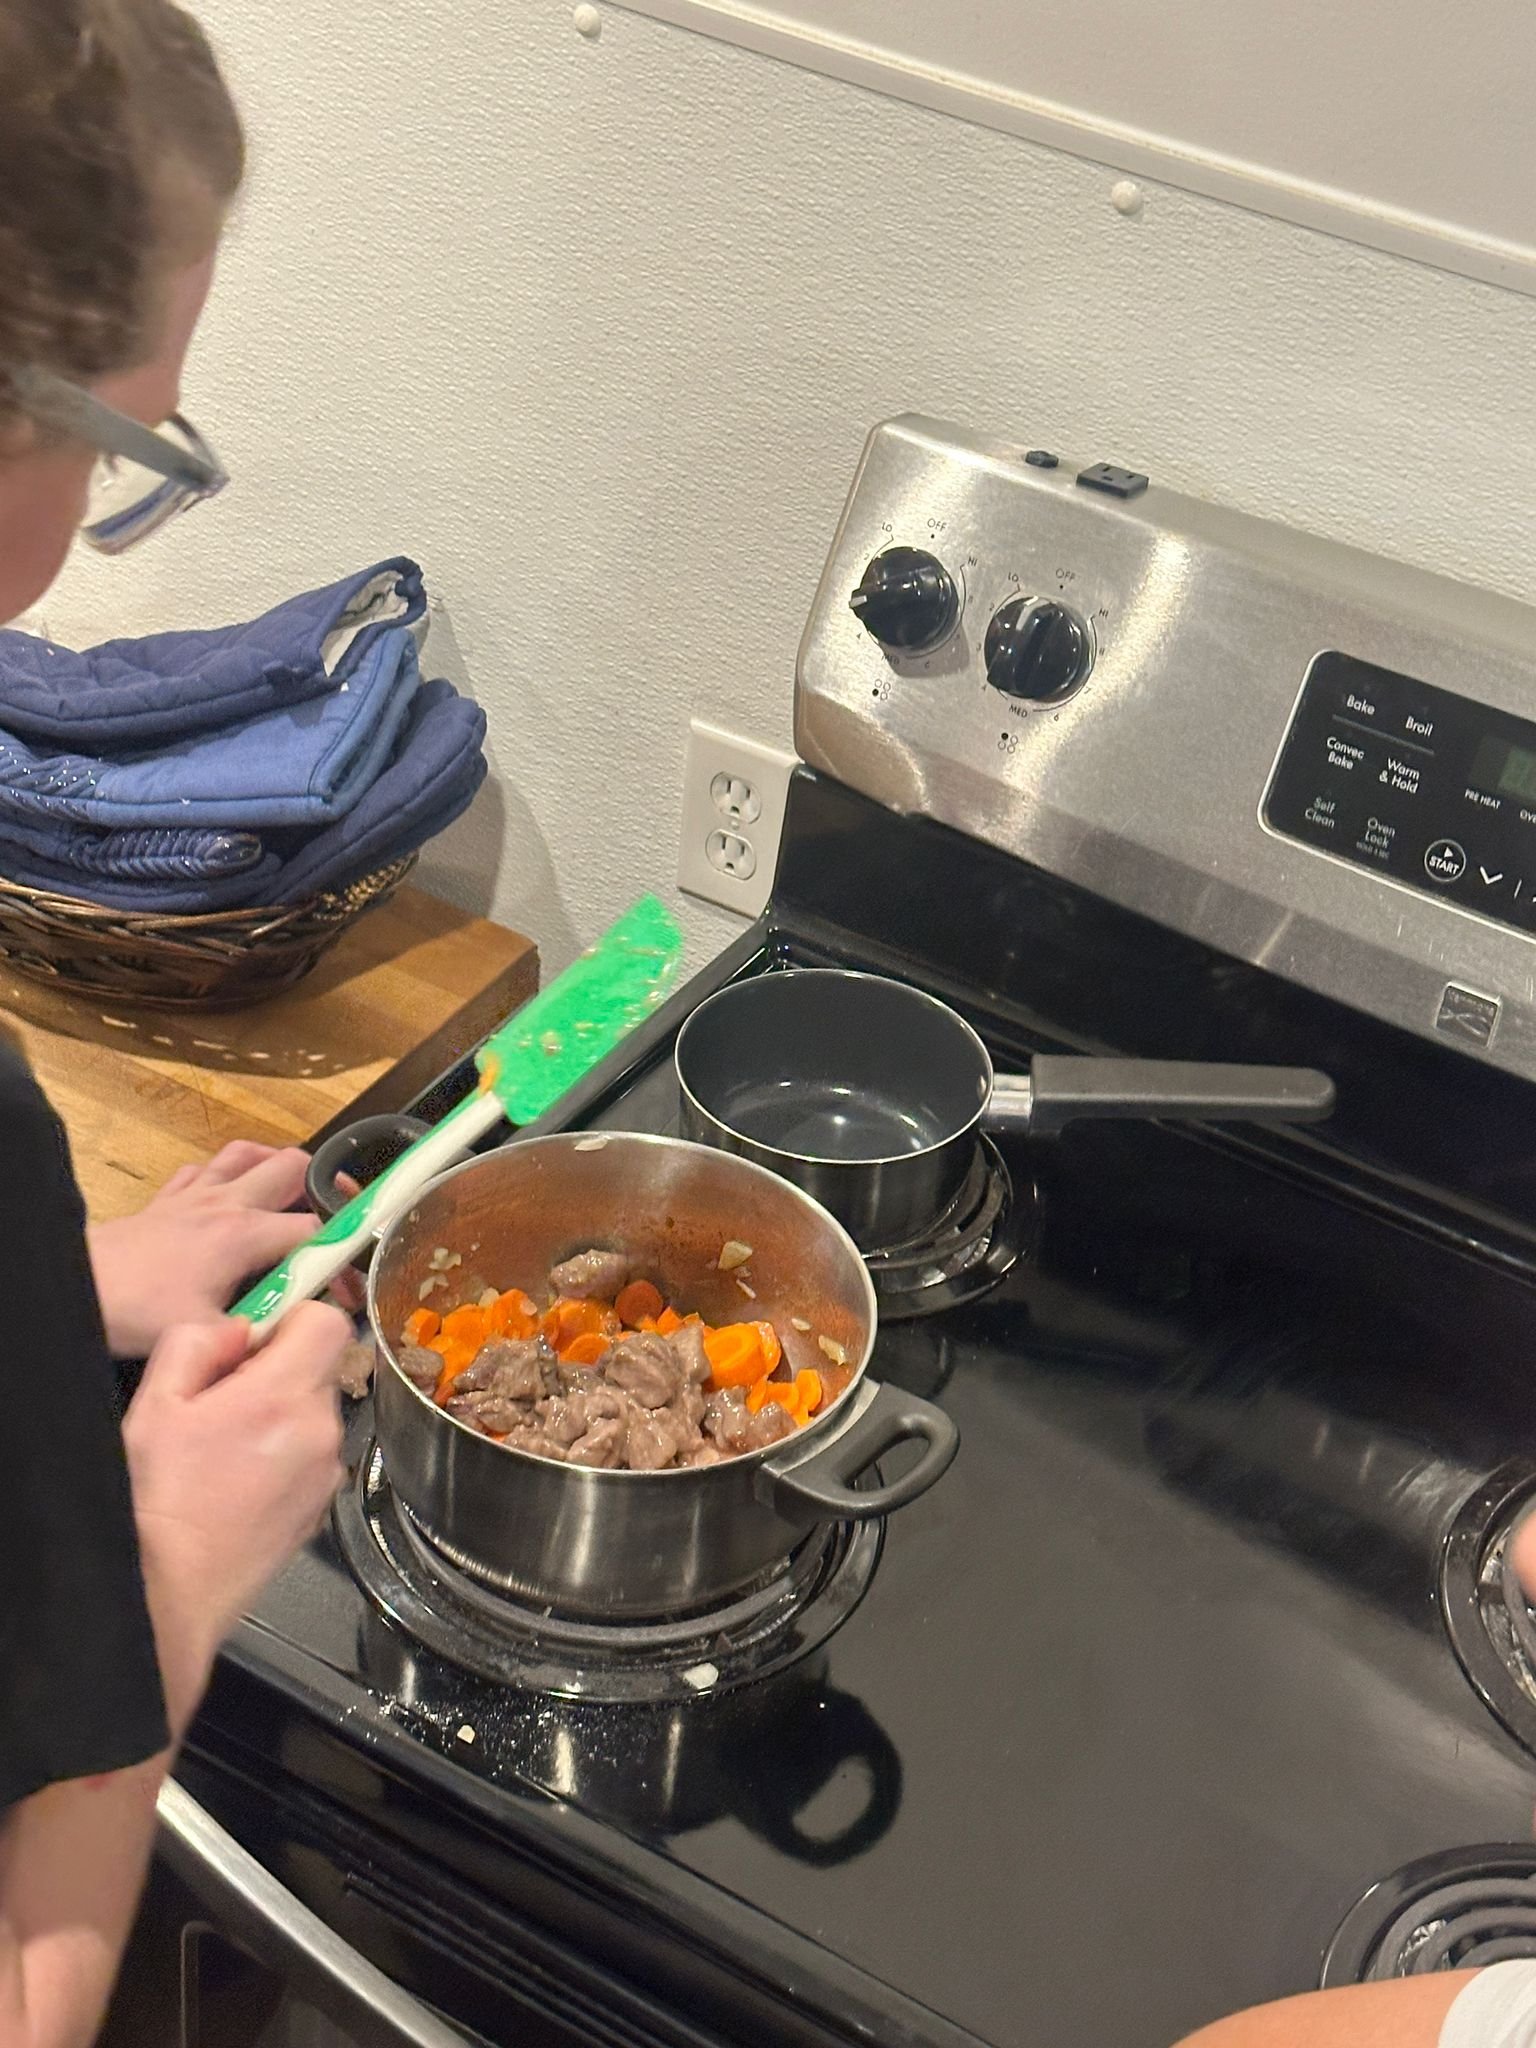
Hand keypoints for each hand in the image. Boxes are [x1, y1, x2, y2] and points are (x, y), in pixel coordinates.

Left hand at [87, 1141, 354, 1357]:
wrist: (80, 1285)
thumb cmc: (136, 1307)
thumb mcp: (209, 1330)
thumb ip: (260, 1331)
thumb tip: (296, 1338)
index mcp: (244, 1234)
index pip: (317, 1234)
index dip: (343, 1261)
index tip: (348, 1290)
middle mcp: (226, 1203)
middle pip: (294, 1164)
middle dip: (324, 1184)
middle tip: (334, 1214)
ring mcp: (195, 1194)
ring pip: (249, 1153)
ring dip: (273, 1166)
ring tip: (289, 1192)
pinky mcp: (167, 1199)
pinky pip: (204, 1168)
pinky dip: (224, 1174)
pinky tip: (227, 1194)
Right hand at [123, 1305, 348, 1730]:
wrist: (166, 1593)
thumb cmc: (155, 1501)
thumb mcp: (156, 1403)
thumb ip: (198, 1343)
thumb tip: (238, 1328)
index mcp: (284, 1395)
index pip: (330, 1322)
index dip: (293, 1319)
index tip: (255, 1339)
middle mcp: (320, 1431)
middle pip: (320, 1368)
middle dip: (277, 1370)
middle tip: (222, 1400)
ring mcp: (326, 1474)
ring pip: (314, 1415)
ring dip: (280, 1417)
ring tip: (223, 1450)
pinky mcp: (321, 1508)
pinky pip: (311, 1457)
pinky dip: (284, 1457)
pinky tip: (237, 1484)